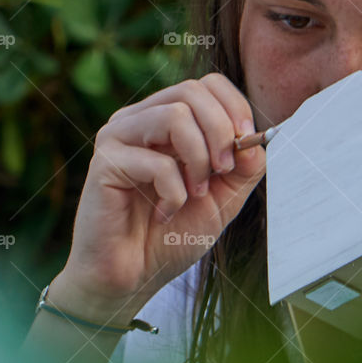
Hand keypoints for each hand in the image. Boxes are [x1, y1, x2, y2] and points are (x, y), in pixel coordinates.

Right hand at [52, 73, 265, 321]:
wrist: (131, 277)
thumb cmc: (171, 236)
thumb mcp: (222, 198)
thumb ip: (243, 167)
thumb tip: (255, 137)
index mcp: (165, 120)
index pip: (205, 85)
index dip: (233, 106)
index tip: (247, 140)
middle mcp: (139, 119)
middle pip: (191, 92)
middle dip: (221, 132)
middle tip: (223, 171)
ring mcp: (118, 137)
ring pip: (175, 116)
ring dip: (198, 160)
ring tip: (194, 194)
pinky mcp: (105, 162)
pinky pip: (156, 162)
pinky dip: (174, 193)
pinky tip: (165, 214)